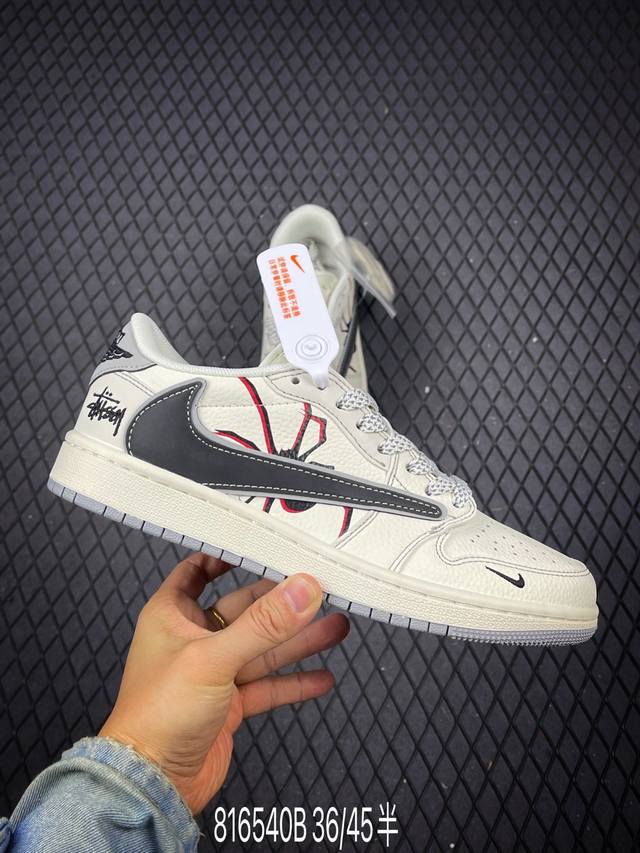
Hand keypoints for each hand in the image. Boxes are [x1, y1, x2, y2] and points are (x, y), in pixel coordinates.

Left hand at [99, 553, 348, 812]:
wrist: (151, 785)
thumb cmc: (155, 717)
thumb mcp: (213, 658)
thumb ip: (263, 624)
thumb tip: (301, 590)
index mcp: (172, 615)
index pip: (199, 570)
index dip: (228, 555)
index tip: (262, 545)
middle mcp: (193, 640)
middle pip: (245, 609)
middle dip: (283, 602)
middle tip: (319, 591)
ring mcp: (214, 673)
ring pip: (263, 648)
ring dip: (298, 639)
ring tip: (335, 626)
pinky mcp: (229, 705)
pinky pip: (268, 685)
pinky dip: (294, 681)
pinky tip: (321, 676)